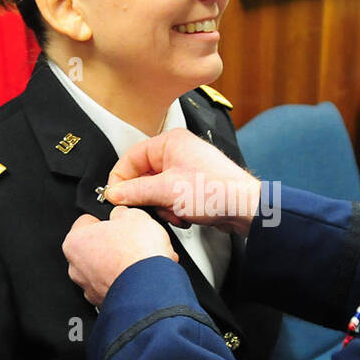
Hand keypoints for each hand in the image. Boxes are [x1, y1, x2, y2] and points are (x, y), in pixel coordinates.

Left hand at [63, 207, 178, 306]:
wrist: (151, 288)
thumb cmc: (137, 254)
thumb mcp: (134, 216)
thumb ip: (122, 212)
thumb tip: (122, 215)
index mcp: (75, 241)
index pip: (87, 221)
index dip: (106, 219)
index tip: (117, 221)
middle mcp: (76, 268)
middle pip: (95, 248)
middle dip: (113, 244)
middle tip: (131, 241)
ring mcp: (90, 288)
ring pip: (105, 269)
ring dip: (121, 264)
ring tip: (141, 260)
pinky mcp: (105, 303)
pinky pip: (116, 286)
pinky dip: (127, 281)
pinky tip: (142, 275)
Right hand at [103, 128, 260, 236]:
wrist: (245, 207)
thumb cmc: (216, 191)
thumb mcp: (166, 191)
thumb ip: (135, 192)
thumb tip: (114, 193)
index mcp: (170, 142)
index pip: (132, 157)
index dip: (121, 179)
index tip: (116, 197)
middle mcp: (178, 152)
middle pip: (143, 175)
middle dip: (147, 197)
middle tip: (152, 208)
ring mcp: (186, 169)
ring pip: (156, 190)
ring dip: (162, 207)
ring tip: (175, 213)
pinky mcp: (193, 186)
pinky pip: (170, 197)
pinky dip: (173, 210)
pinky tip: (184, 217)